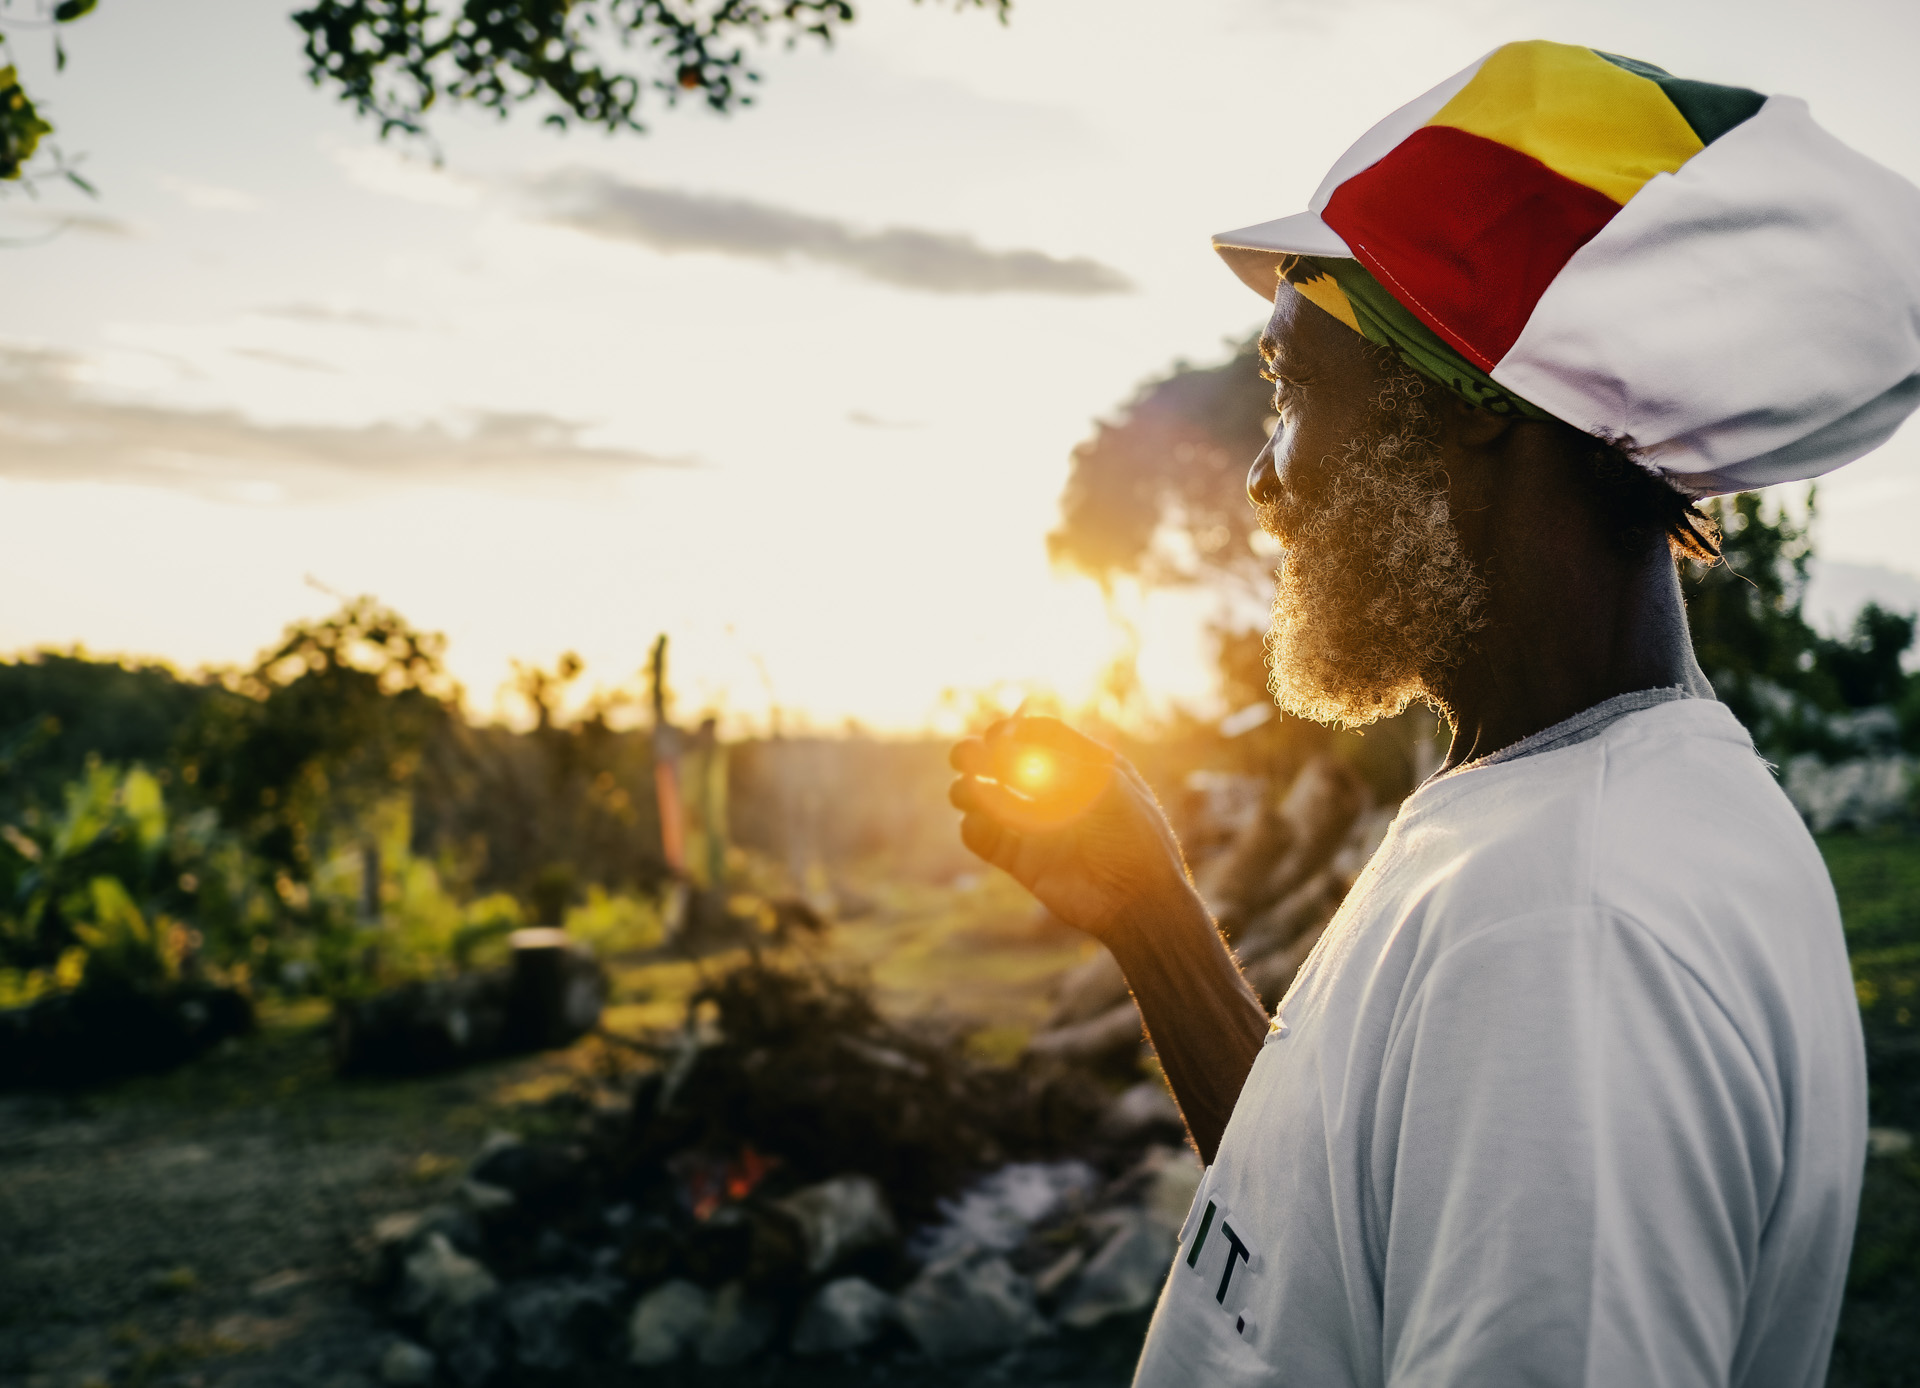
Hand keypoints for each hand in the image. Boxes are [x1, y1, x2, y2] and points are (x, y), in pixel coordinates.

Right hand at [949, 716, 1197, 944]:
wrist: (1140, 902)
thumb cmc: (1134, 837)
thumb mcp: (1103, 788)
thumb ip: (1056, 766)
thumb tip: (1005, 749)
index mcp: (1085, 769)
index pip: (1041, 737)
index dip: (1015, 732)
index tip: (998, 736)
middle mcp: (1058, 794)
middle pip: (1007, 766)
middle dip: (980, 757)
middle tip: (962, 756)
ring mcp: (1039, 829)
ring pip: (989, 802)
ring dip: (970, 792)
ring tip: (964, 792)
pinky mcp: (1024, 862)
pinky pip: (988, 841)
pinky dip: (975, 830)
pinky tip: (975, 824)